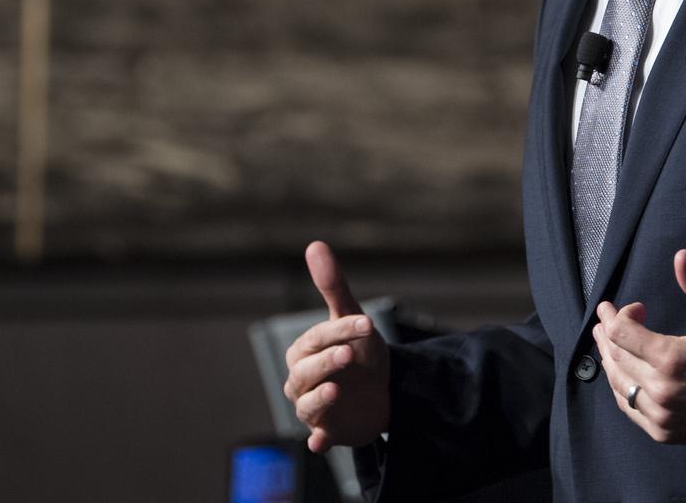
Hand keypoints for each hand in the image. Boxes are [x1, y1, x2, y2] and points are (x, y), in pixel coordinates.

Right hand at [283, 240, 390, 452]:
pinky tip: (320, 441)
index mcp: (304, 351)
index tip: (367, 324)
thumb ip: (332, 285)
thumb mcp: (350, 317)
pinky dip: (318, 441)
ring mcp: (314, 408)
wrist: (383, 388)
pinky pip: (317, 440)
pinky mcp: (328, 433)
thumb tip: (315, 244)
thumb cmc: (359, 348)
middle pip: (305, 373)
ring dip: (318, 399)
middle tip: (348, 355)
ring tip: (335, 390)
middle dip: (326, 363)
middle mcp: (303, 380)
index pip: (317, 339)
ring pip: (306, 405)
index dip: (341, 331)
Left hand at [593, 249, 685, 448]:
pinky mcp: (665, 432)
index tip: (626, 305)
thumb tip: (681, 255)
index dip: (616, 315)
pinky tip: (622, 373)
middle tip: (607, 319)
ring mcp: (662, 415)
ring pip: (619, 384)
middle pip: (616, 356)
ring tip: (608, 342)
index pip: (622, 333)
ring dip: (610, 359)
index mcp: (672, 358)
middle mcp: (661, 389)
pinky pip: (630, 408)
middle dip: (607, 333)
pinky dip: (621, 387)